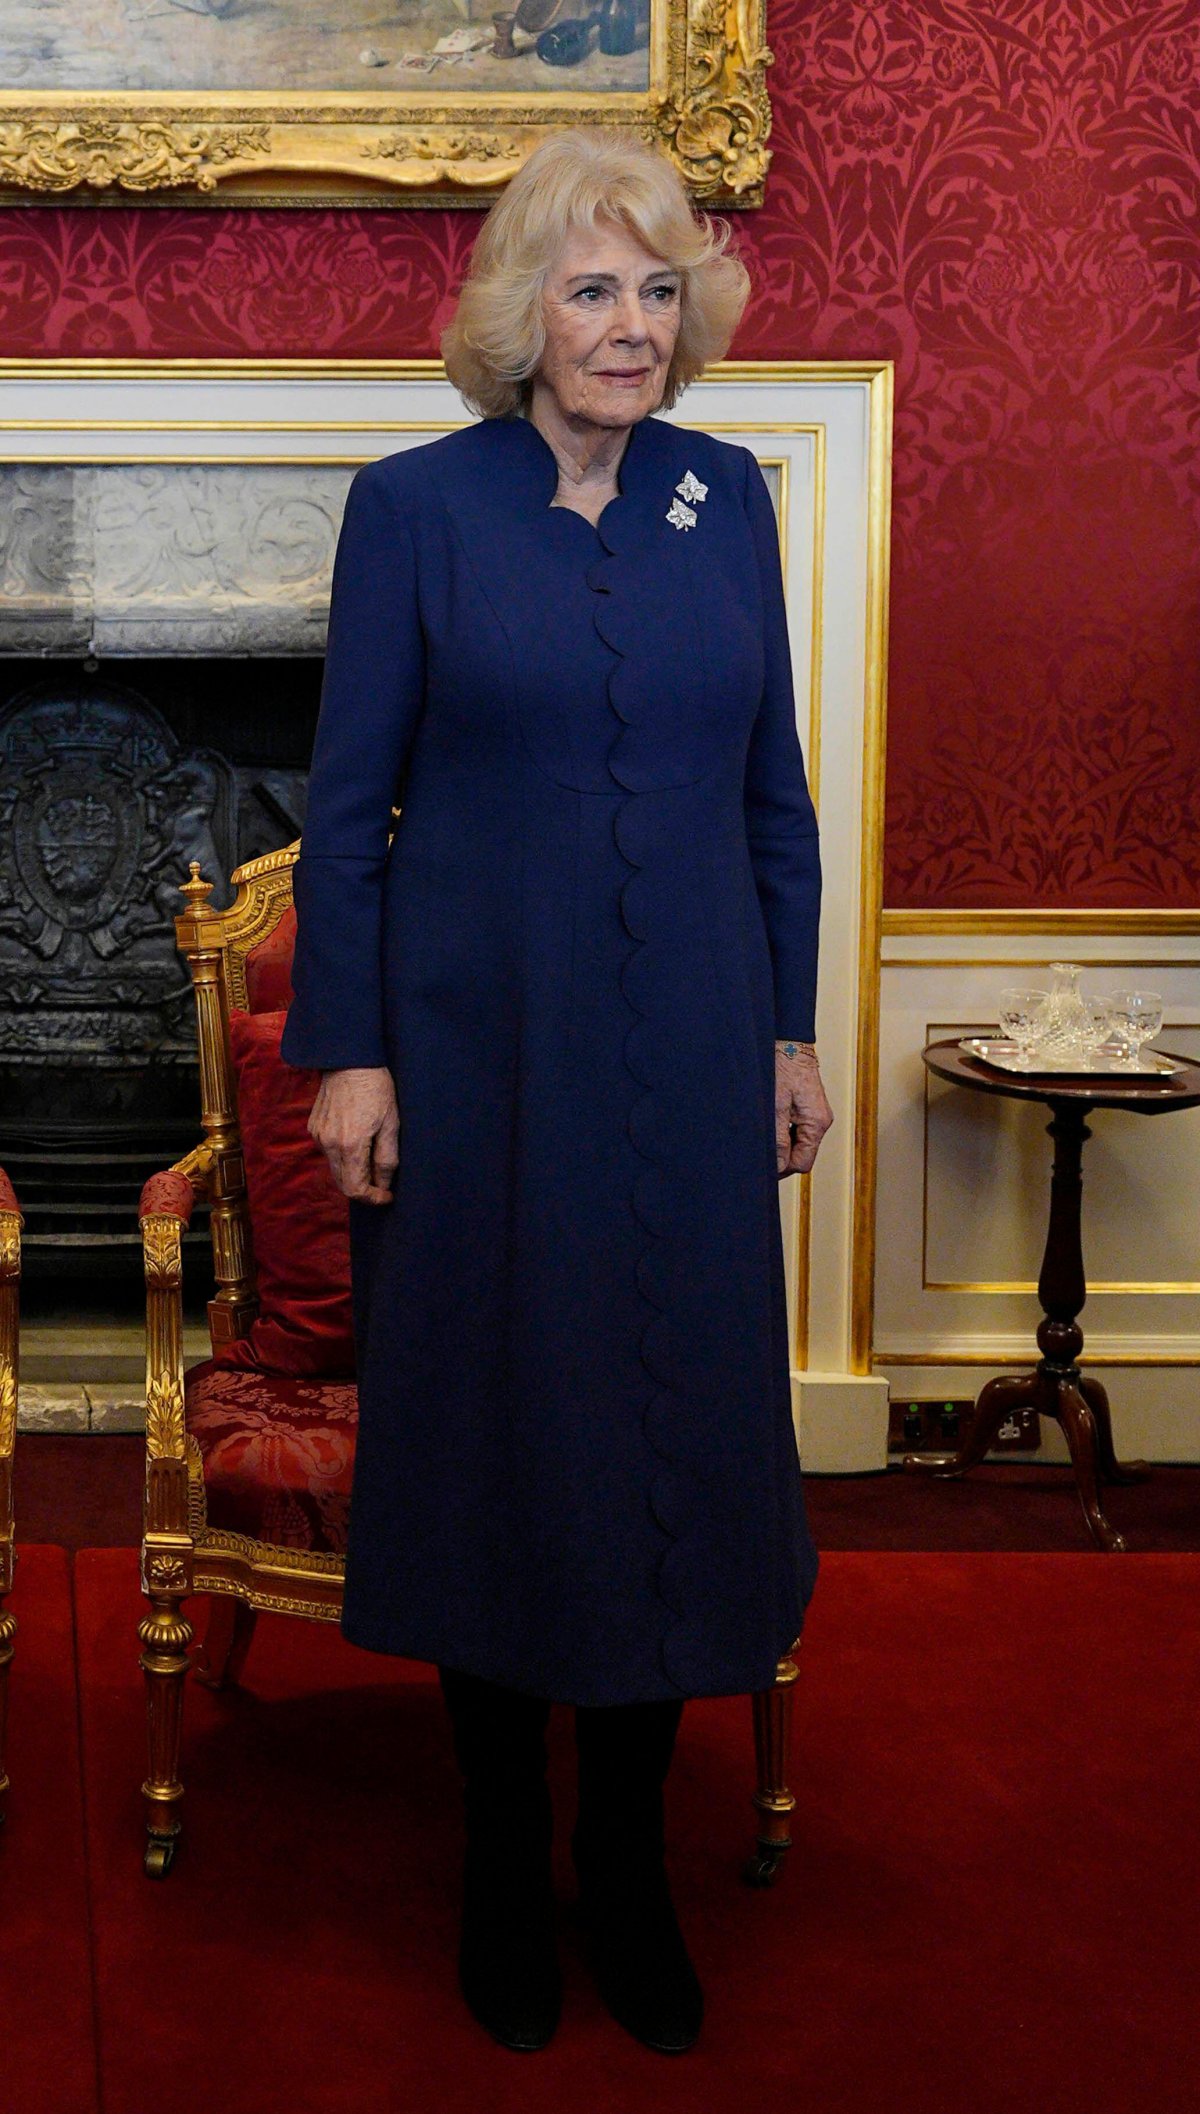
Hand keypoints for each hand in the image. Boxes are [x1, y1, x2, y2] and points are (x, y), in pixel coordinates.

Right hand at [309, 1067, 398, 1204]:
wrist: (350, 1060)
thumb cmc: (376, 1088)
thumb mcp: (391, 1124)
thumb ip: (387, 1159)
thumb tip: (384, 1185)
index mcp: (350, 1145)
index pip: (355, 1189)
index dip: (372, 1198)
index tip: (387, 1196)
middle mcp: (329, 1144)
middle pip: (342, 1183)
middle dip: (363, 1189)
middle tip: (382, 1184)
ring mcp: (318, 1135)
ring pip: (335, 1168)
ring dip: (352, 1172)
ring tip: (372, 1159)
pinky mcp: (314, 1127)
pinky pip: (328, 1152)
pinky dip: (342, 1156)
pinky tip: (357, 1141)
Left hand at [774, 1042, 832, 1176]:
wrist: (789, 1043)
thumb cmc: (782, 1069)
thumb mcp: (776, 1107)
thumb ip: (778, 1138)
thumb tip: (778, 1165)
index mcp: (816, 1124)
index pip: (803, 1162)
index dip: (783, 1168)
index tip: (764, 1167)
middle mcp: (821, 1122)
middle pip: (803, 1155)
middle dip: (782, 1158)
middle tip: (760, 1154)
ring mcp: (817, 1115)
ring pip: (800, 1144)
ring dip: (782, 1146)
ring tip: (764, 1137)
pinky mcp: (810, 1109)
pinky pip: (799, 1131)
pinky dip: (785, 1133)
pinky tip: (771, 1125)